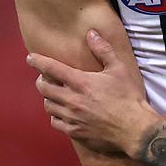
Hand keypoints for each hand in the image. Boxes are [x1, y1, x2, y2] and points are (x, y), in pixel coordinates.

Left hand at [27, 30, 160, 155]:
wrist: (134, 128)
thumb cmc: (128, 97)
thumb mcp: (119, 69)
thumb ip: (103, 50)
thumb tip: (91, 33)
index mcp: (81, 82)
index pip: (51, 68)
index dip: (38, 61)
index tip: (30, 58)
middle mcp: (71, 99)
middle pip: (44, 88)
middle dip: (41, 80)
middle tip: (45, 78)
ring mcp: (71, 117)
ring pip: (48, 105)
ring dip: (48, 98)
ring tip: (54, 94)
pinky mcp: (74, 131)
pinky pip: (55, 122)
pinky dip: (55, 115)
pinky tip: (61, 113)